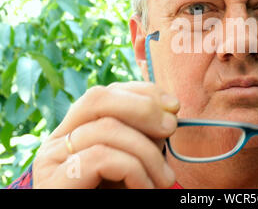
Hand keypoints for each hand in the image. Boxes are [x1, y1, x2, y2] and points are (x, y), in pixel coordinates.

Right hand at [32, 81, 178, 188]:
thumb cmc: (122, 195)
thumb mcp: (135, 161)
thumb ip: (144, 136)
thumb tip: (170, 108)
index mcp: (77, 131)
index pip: (106, 93)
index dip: (142, 92)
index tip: (174, 105)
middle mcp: (59, 140)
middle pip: (98, 98)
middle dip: (144, 108)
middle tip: (171, 129)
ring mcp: (53, 160)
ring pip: (107, 129)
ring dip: (149, 153)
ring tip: (165, 180)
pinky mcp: (55, 181)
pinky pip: (103, 157)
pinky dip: (135, 170)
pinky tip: (144, 188)